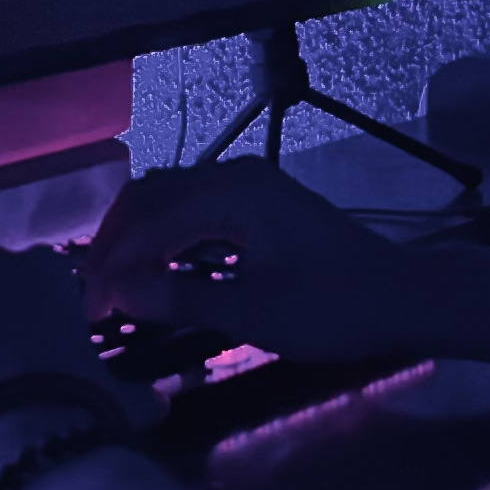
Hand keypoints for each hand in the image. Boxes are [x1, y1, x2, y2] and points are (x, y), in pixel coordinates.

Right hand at [79, 159, 404, 364]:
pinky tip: (153, 269)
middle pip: (150, 197)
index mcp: (234, 193)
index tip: (88, 311)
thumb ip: (183, 299)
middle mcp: (235, 175)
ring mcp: (247, 184)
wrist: (401, 297)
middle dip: (114, 245)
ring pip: (168, 198)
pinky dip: (162, 235)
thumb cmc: (335, 308)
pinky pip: (191, 206)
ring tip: (113, 287)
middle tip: (92, 299)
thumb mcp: (257, 314)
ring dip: (134, 238)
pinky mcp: (256, 201)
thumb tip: (118, 291)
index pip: (149, 222)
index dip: (112, 266)